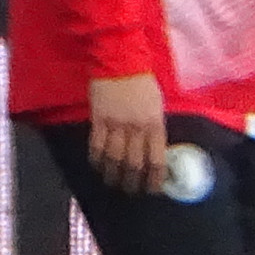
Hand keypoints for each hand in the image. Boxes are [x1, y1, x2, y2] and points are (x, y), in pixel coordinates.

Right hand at [87, 73, 167, 192]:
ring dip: (113, 174)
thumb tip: (156, 148)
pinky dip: (96, 159)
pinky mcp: (99, 119)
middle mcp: (137, 128)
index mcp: (155, 125)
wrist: (121, 63)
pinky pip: (96, 145)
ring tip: (113, 183)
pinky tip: (97, 166)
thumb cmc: (143, 83)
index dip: (155, 178)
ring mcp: (116, 125)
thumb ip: (156, 127)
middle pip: (135, 163)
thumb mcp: (158, 106)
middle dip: (133, 181)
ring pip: (114, 158)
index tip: (153, 189)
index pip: (157, 160)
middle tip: (132, 191)